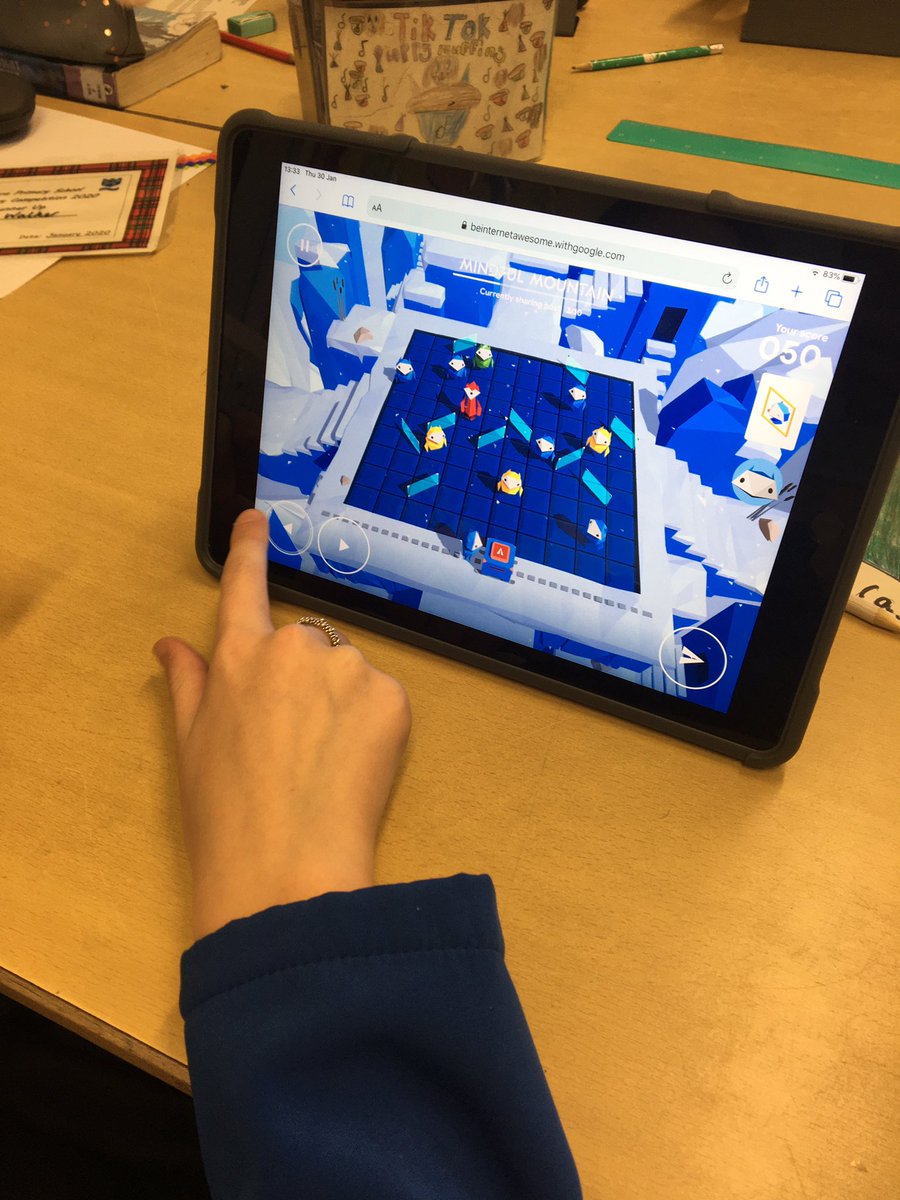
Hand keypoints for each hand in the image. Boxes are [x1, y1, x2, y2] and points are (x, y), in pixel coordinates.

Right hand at [154, 509, 410, 939]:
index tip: (257, 518)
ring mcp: (348, 667)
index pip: (244, 588)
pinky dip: (375, 725)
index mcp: (239, 655)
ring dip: (342, 701)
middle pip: (307, 643)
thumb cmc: (225, 813)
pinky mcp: (393, 696)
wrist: (287, 865)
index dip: (249, 550)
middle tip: (295, 741)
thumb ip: (187, 682)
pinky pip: (384, 698)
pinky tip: (354, 767)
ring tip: (324, 761)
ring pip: (349, 671)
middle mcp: (295, 647)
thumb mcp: (190, 745)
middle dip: (305, 679)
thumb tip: (169, 643)